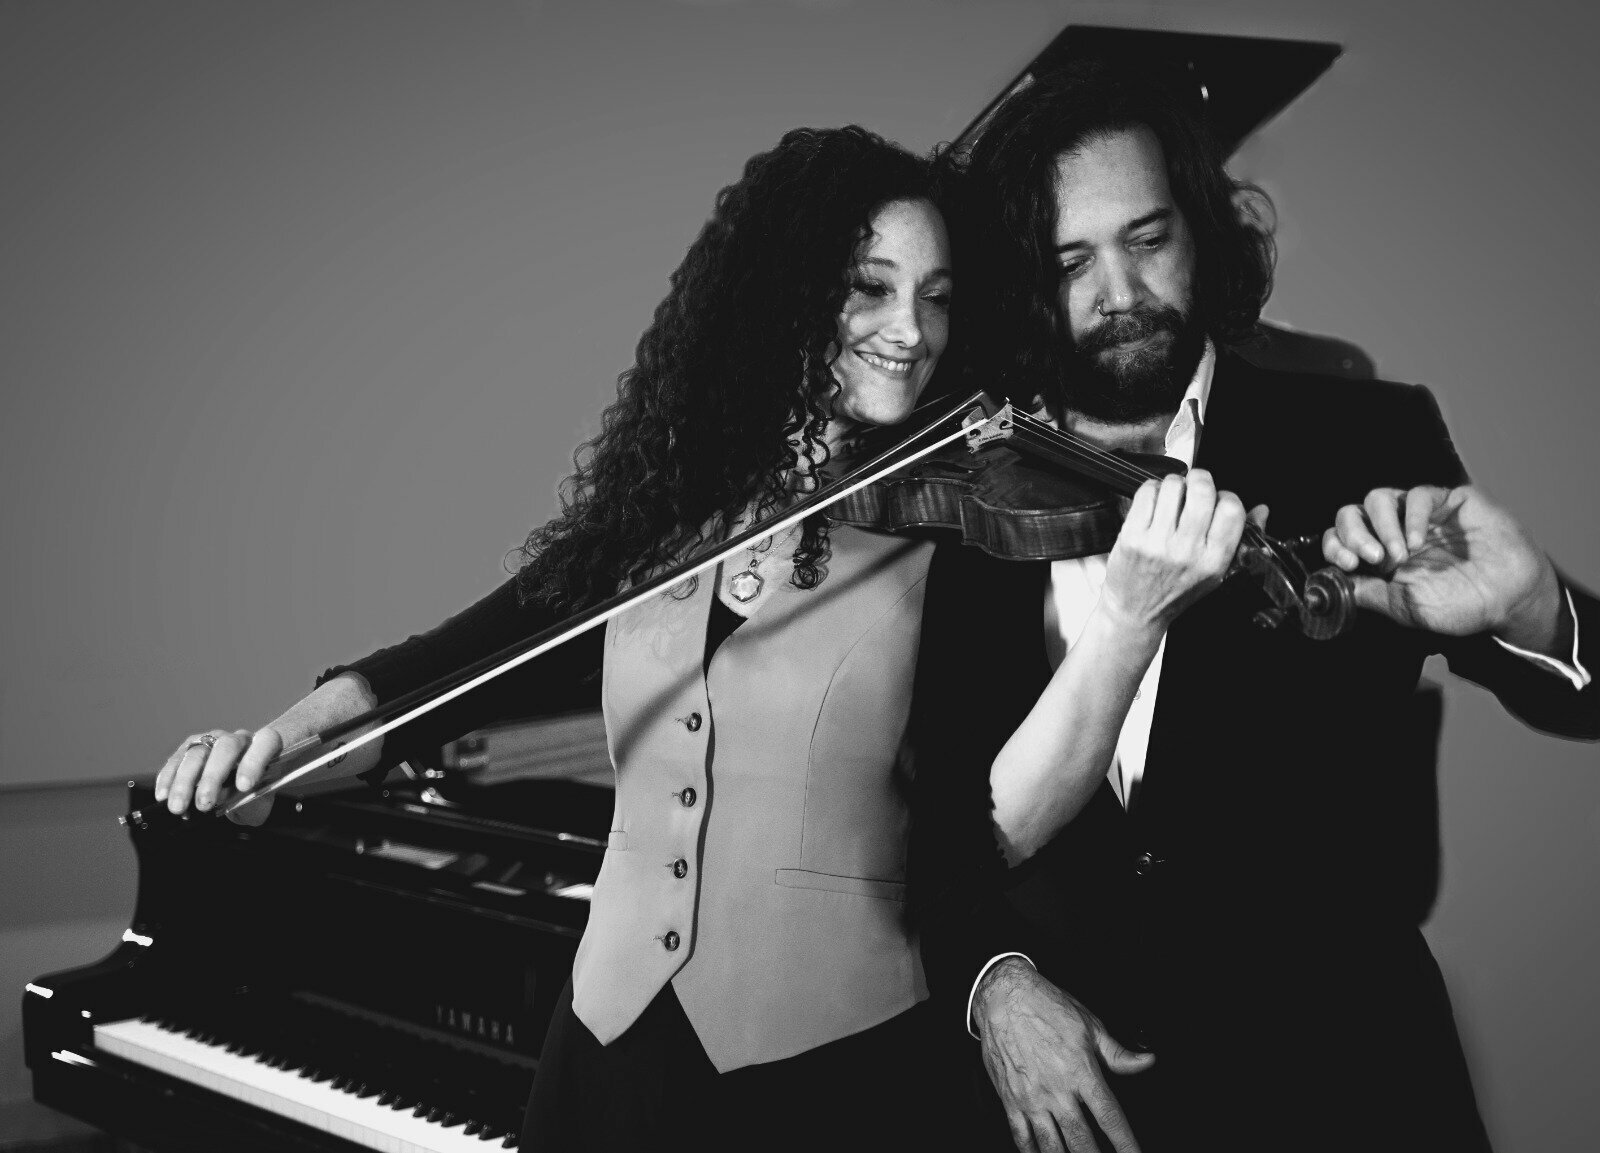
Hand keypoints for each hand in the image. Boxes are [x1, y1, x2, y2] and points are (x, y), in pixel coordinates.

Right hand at [153, 726, 280, 825]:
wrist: (240, 789)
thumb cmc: (254, 795)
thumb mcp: (259, 805)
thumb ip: (249, 804)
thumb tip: (225, 801)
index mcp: (265, 746)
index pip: (266, 742)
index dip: (255, 762)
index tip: (244, 787)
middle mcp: (238, 738)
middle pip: (226, 748)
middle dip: (213, 777)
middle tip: (204, 804)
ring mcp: (212, 740)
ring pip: (196, 753)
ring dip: (184, 782)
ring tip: (178, 808)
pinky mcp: (189, 747)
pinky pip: (176, 760)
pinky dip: (168, 778)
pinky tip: (163, 797)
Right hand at [973, 958, 1153, 1152]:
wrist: (1004, 996)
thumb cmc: (1046, 1006)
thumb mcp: (1090, 1025)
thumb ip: (1118, 1053)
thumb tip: (1146, 1062)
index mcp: (1081, 1071)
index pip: (1110, 1117)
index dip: (1126, 1143)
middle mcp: (1057, 1089)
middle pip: (1082, 1140)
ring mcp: (1032, 1097)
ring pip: (1052, 1146)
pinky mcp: (1010, 1099)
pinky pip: (1022, 1137)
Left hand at [1102, 469, 1246, 632]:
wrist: (1136, 612)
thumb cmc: (1175, 591)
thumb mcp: (1215, 572)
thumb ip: (1240, 539)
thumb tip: (1261, 510)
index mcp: (1213, 560)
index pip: (1232, 510)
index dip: (1226, 496)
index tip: (1217, 500)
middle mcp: (1187, 551)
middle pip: (1202, 490)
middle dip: (1200, 479)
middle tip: (1194, 487)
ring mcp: (1158, 543)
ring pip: (1172, 486)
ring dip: (1174, 484)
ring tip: (1172, 498)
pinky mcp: (1132, 536)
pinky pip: (1146, 493)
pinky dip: (1151, 490)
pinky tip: (1154, 503)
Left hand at [1322, 485, 1561, 650]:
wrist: (1511, 600)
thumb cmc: (1463, 606)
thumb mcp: (1407, 608)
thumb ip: (1371, 594)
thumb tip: (1333, 584)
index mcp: (1379, 558)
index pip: (1341, 540)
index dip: (1335, 547)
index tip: (1346, 564)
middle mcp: (1394, 533)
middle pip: (1352, 514)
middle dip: (1352, 534)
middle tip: (1370, 557)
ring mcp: (1419, 516)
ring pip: (1377, 499)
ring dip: (1380, 525)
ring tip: (1397, 554)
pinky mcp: (1448, 501)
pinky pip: (1417, 495)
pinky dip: (1411, 516)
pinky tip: (1418, 540)